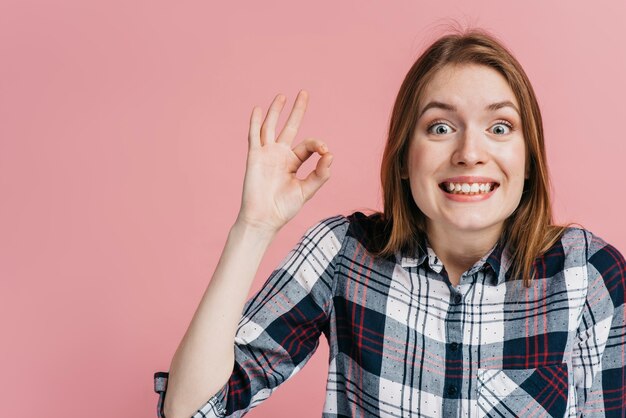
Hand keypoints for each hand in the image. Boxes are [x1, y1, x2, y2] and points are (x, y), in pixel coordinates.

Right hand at [236, 90, 332, 232]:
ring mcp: (266, 154)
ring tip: (282, 96)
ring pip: (271, 127)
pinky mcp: (254, 157)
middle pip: (290, 127)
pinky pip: (254, 136)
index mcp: (293, 162)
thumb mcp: (307, 190)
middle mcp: (280, 155)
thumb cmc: (284, 208)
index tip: (325, 152)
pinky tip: (259, 109)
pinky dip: (256, 122)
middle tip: (304, 93)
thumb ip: (320, 174)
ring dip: (276, 111)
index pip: (308, 145)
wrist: (264, 218)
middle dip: (297, 111)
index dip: (318, 144)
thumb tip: (330, 154)